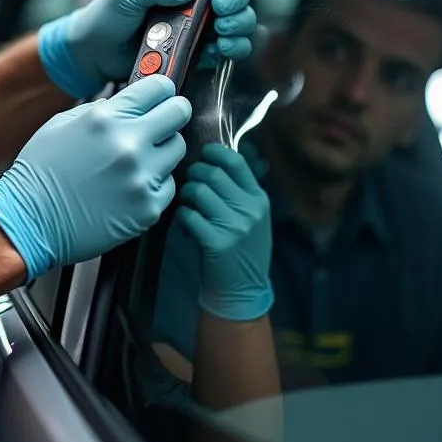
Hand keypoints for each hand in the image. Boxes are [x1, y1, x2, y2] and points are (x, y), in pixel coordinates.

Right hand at [0, 75, 189, 279]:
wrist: (30, 221)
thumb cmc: (41, 171)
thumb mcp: (62, 123)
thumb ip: (101, 109)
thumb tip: (130, 102)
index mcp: (105, 119)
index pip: (159, 87)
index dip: (161, 90)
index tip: (160, 96)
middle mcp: (128, 145)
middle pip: (179, 113)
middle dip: (171, 113)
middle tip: (160, 123)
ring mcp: (141, 178)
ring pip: (177, 149)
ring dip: (161, 151)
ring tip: (136, 160)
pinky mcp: (148, 208)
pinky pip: (168, 185)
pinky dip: (153, 183)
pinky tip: (129, 186)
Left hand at [38, 0, 255, 99]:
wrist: (93, 53)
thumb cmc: (104, 16)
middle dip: (234, 1)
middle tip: (222, 12)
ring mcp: (193, 22)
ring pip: (233, 20)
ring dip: (237, 26)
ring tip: (223, 33)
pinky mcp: (195, 47)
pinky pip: (223, 47)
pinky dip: (230, 48)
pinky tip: (221, 50)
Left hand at [178, 143, 272, 321]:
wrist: (243, 289)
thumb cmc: (243, 247)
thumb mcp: (252, 216)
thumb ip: (239, 190)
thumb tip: (217, 157)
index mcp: (259, 199)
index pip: (236, 162)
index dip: (215, 152)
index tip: (205, 153)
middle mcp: (250, 210)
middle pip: (212, 174)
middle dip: (195, 173)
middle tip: (191, 182)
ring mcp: (235, 226)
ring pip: (198, 191)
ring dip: (187, 194)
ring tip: (189, 203)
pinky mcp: (217, 242)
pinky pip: (188, 215)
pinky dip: (183, 216)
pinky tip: (188, 223)